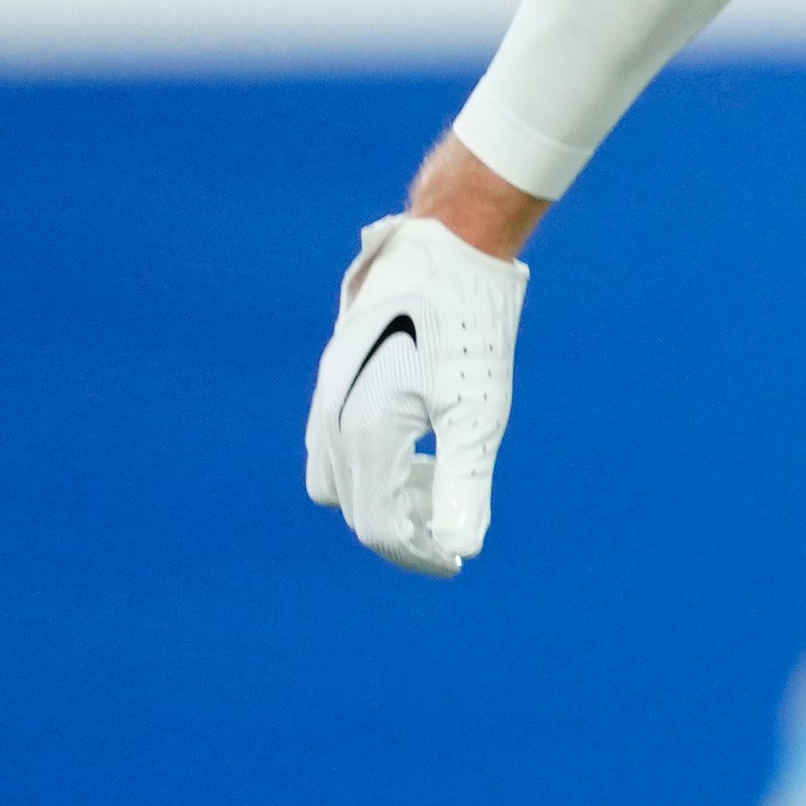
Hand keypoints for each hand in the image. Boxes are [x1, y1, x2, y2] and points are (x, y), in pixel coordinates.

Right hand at [303, 212, 528, 575]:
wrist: (448, 246)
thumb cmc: (470, 327)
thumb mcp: (478, 411)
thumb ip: (464, 482)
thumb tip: (460, 547)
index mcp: (364, 433)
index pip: (380, 526)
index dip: (419, 555)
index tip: (457, 560)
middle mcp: (332, 419)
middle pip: (355, 509)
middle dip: (402, 529)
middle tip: (452, 522)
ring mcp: (327, 395)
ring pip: (337, 480)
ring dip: (382, 496)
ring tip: (438, 481)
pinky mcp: (334, 377)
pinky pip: (333, 444)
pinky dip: (369, 464)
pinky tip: (418, 446)